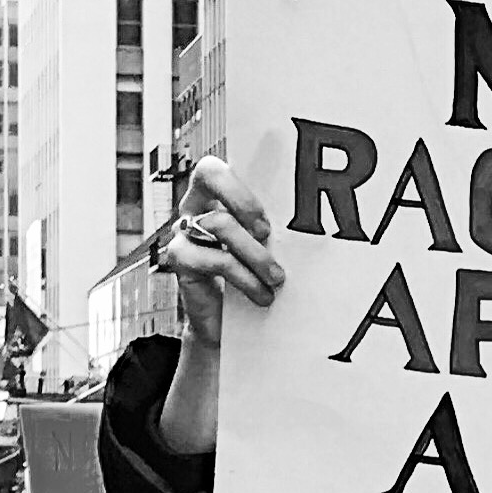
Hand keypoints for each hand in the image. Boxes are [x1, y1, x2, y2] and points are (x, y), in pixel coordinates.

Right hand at [156, 157, 284, 352]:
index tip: (270, 216)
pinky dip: (245, 279)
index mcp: (218, 196)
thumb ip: (276, 229)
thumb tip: (309, 223)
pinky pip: (215, 260)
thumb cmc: (257, 279)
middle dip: (244, 200)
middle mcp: (197, 206)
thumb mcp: (271, 249)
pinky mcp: (181, 260)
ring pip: (220, 223)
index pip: (220, 166)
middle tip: (268, 233)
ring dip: (256, 254)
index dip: (243, 182)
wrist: (235, 326)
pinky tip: (262, 295)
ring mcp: (185, 231)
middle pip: (209, 174)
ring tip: (277, 278)